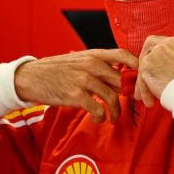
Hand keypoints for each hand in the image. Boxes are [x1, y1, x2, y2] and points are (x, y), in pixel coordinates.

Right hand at [14, 49, 137, 123]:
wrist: (31, 77)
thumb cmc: (56, 70)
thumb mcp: (78, 60)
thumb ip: (97, 65)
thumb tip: (120, 76)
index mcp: (92, 54)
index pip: (121, 55)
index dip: (136, 65)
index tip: (141, 77)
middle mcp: (90, 65)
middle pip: (121, 80)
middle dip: (129, 94)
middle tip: (130, 104)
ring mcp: (83, 80)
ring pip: (112, 98)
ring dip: (116, 112)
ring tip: (113, 118)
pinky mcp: (75, 95)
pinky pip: (98, 110)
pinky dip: (101, 118)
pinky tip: (97, 119)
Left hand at [134, 36, 173, 106]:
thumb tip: (163, 71)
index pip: (163, 45)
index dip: (157, 57)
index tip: (156, 68)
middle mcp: (168, 43)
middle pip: (150, 48)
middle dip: (145, 62)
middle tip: (145, 77)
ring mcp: (156, 52)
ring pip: (145, 64)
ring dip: (144, 81)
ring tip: (149, 96)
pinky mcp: (147, 62)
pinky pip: (141, 76)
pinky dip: (144, 89)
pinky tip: (149, 100)